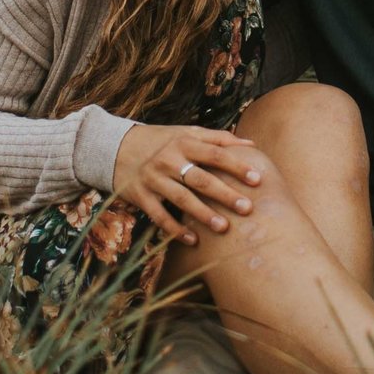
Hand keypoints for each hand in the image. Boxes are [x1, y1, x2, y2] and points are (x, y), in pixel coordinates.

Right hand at [112, 123, 265, 245]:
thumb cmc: (161, 141)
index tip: (258, 179)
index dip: (237, 166)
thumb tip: (251, 144)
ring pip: (182, 199)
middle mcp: (169, 160)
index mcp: (184, 142)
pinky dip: (175, 229)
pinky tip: (193, 240)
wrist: (115, 147)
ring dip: (203, 214)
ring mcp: (154, 179)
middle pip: (201, 179)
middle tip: (248, 208)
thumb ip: (218, 138)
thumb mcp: (186, 133)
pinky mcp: (141, 196)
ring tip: (224, 228)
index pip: (216, 154)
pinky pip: (160, 216)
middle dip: (225, 194)